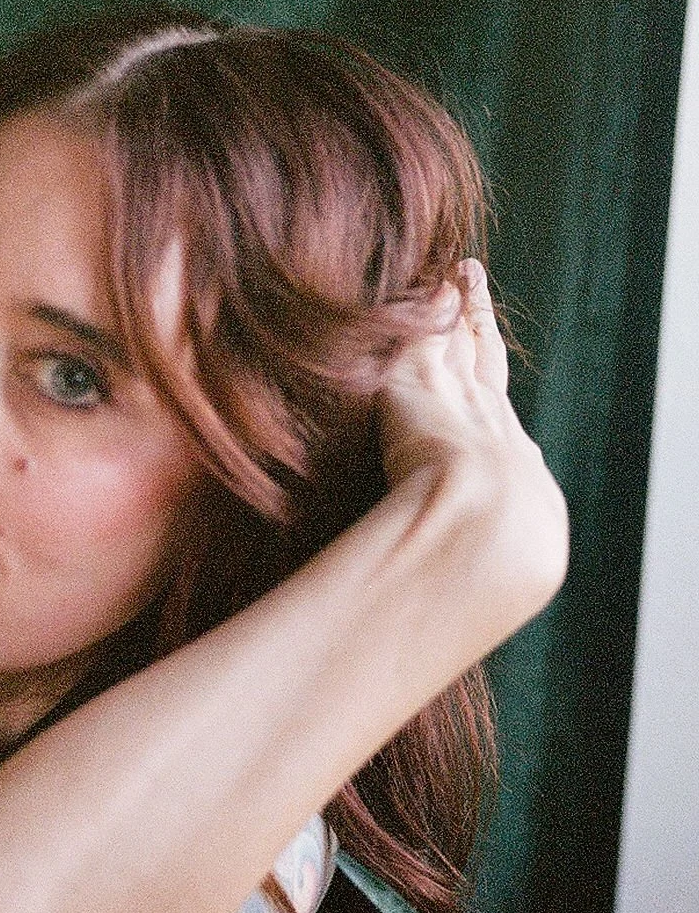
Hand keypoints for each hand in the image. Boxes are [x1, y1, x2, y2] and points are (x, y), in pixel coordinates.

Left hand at [374, 259, 568, 625]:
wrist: (483, 537)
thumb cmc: (468, 578)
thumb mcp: (462, 582)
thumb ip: (437, 590)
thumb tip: (408, 639)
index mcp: (504, 480)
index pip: (490, 430)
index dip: (482, 408)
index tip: (478, 391)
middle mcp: (493, 430)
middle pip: (486, 371)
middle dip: (480, 340)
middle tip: (477, 306)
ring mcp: (466, 401)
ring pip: (466, 340)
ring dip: (463, 308)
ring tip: (464, 274)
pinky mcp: (430, 378)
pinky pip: (442, 322)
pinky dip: (447, 297)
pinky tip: (447, 272)